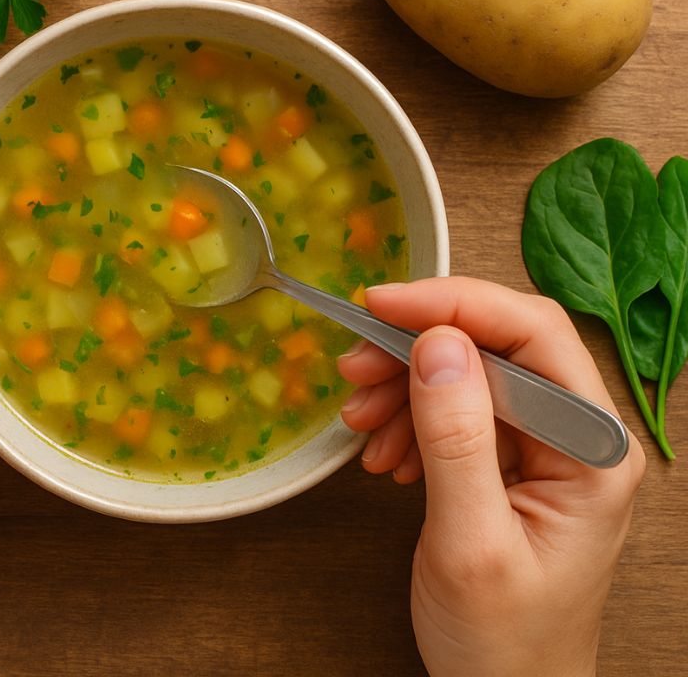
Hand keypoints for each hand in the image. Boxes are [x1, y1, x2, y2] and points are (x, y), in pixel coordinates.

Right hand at [337, 277, 644, 676]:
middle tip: (352, 370)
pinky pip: (455, 413)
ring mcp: (545, 451)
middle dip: (416, 348)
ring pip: (468, 375)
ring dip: (404, 386)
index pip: (532, 334)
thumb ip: (457, 439)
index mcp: (594, 451)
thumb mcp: (470, 543)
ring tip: (359, 423)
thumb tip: (437, 344)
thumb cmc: (503, 642)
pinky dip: (408, 419)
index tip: (379, 306)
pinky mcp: (510, 465)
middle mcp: (577, 438)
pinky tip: (385, 453)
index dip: (453, 305)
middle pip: (496, 346)